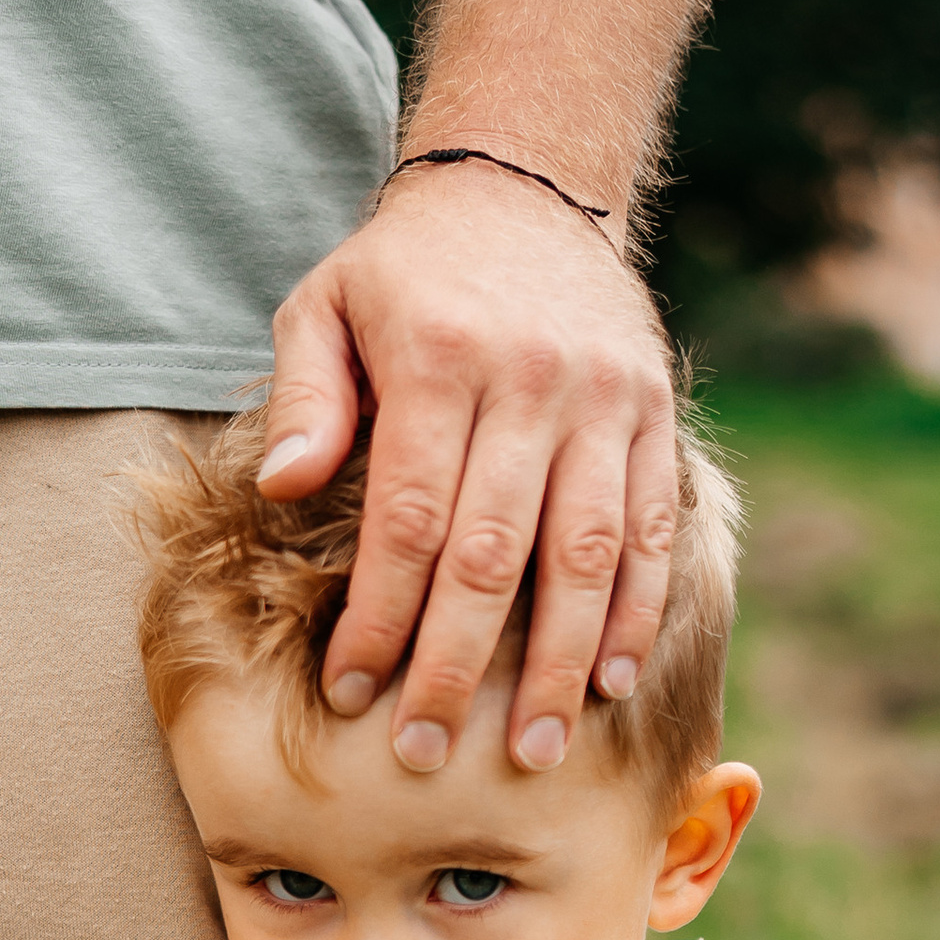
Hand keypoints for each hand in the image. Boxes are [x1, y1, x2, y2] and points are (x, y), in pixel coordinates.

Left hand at [258, 161, 676, 776]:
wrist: (524, 183)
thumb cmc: (405, 269)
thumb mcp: (325, 302)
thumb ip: (304, 396)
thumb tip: (286, 489)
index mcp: (441, 361)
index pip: (410, 519)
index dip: (381, 617)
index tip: (353, 695)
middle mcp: (532, 382)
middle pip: (494, 555)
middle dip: (458, 668)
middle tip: (429, 755)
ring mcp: (605, 400)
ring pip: (584, 555)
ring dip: (558, 664)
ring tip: (535, 751)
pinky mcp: (653, 413)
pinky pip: (649, 529)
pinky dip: (634, 612)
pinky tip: (610, 683)